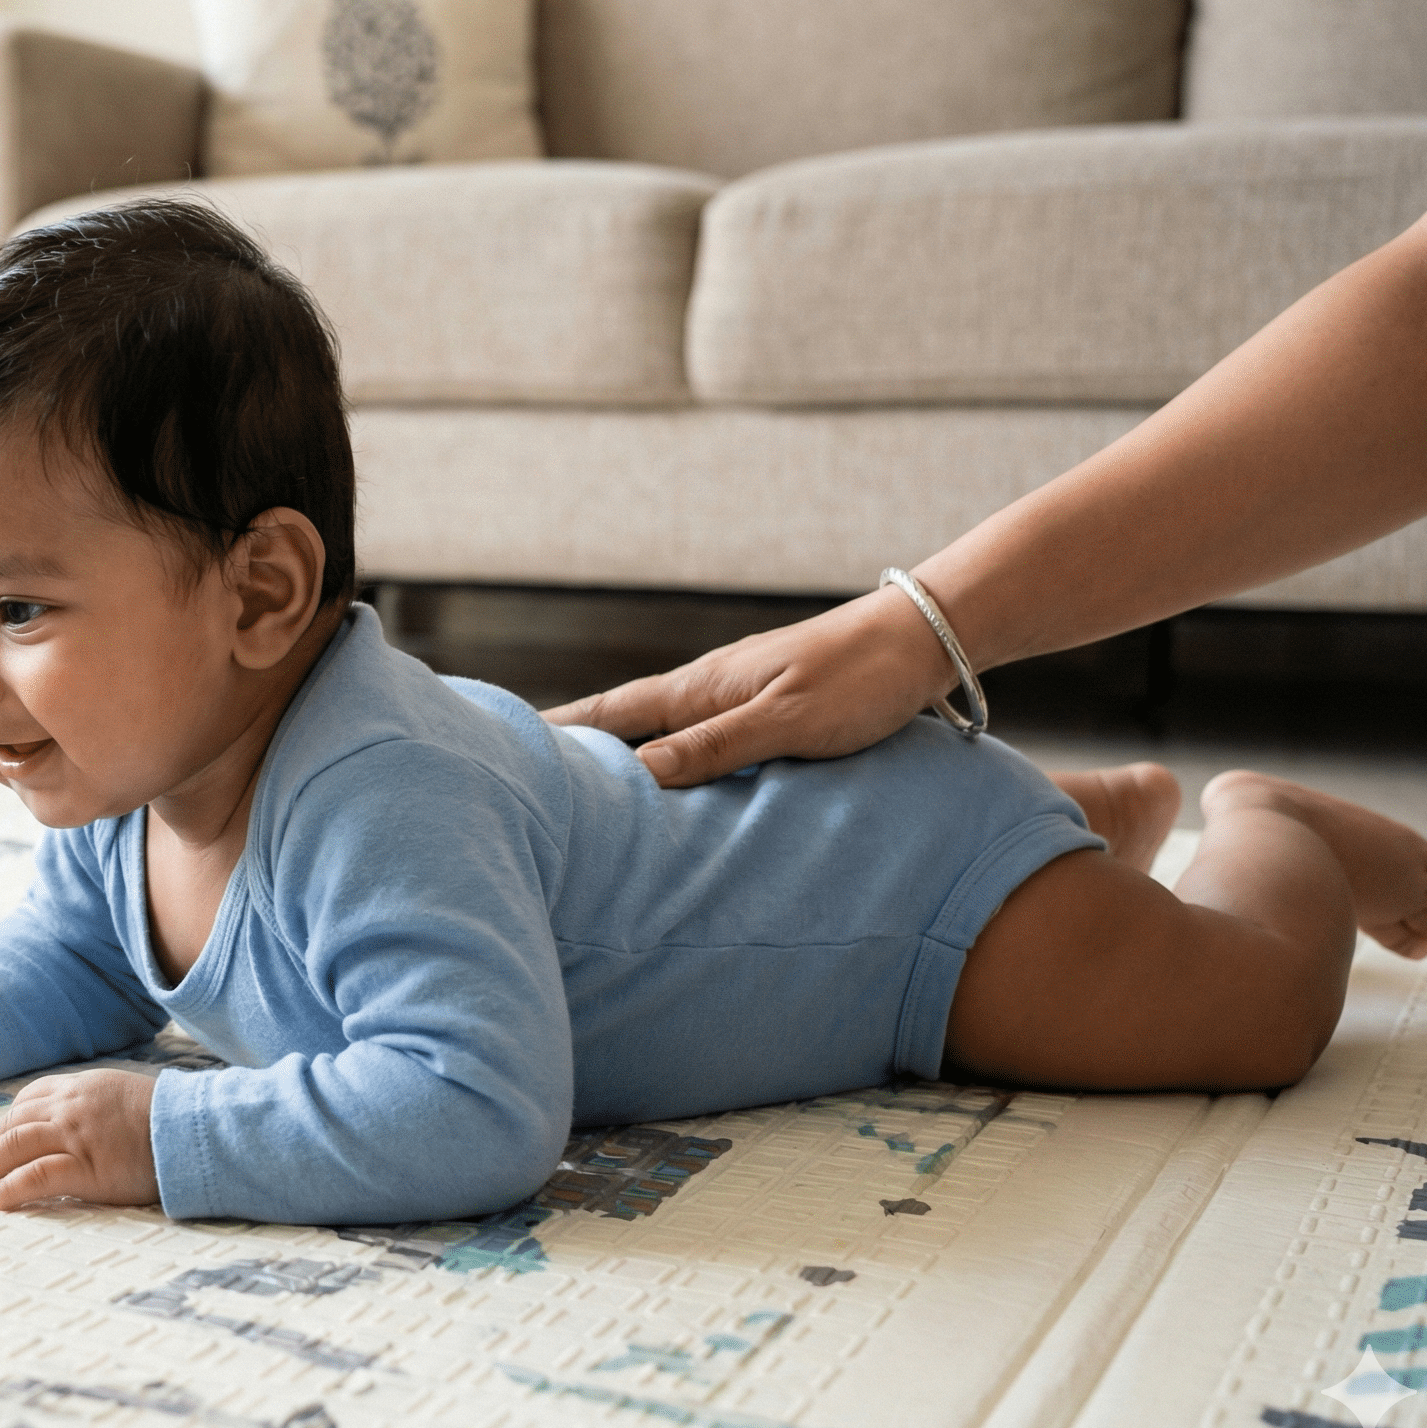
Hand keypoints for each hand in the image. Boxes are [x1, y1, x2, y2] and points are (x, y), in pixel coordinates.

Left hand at [0, 1069, 157, 1209]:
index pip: (26, 1101)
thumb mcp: (121, 1094)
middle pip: (12, 1124)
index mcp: (78, 1087)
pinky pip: (37, 1176)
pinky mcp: (86, 1167)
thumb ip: (90, 1105)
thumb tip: (71, 1123)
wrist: (191, 1128)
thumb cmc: (165, 1117)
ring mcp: (75, 1136)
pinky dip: (12, 1188)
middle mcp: (70, 1107)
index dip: (2, 1124)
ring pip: (14, 1146)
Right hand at [542, 585, 957, 787]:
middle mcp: (706, 688)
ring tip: (576, 790)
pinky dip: (662, 757)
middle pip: (619, 722)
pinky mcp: (763, 706)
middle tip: (518, 779)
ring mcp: (732, 695)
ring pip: (656, 730)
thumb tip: (636, 776)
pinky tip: (663, 779)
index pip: (607, 713)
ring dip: (615, 756)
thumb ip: (713, 748)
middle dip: (569, 748)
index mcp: (700, 688)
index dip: (555, 733)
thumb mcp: (787, 722)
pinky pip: (694, 737)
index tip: (500, 750)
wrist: (926, 637)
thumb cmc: (862, 679)